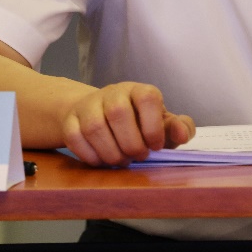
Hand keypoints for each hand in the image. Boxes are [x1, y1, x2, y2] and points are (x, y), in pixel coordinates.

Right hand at [61, 82, 195, 166]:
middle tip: (138, 156)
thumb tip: (181, 133)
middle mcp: (113, 93)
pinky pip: (75, 138)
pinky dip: (91, 156)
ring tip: (121, 161)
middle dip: (130, 143)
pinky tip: (102, 160)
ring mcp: (89, 105)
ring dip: (111, 152)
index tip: (155, 146)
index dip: (153, 125)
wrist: (99, 115)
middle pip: (118, 113)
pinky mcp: (70, 120)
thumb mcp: (161, 124)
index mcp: (138, 91)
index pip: (147, 97)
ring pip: (95, 127)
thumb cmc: (138, 123)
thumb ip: (178, 128)